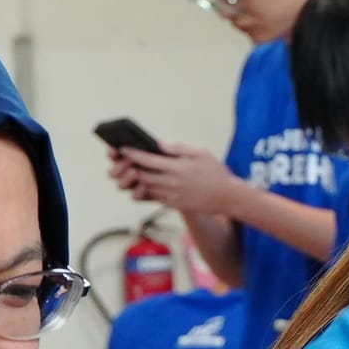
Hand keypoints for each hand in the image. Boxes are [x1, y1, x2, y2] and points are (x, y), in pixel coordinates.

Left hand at [105, 140, 238, 217]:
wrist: (227, 197)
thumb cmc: (215, 172)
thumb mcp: (201, 152)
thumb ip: (178, 147)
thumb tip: (160, 143)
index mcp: (177, 167)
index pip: (147, 159)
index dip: (132, 154)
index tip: (122, 148)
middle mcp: (172, 183)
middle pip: (142, 174)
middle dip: (129, 167)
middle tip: (121, 160)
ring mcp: (171, 195)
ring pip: (145, 187)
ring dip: (135, 179)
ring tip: (130, 170)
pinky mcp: (173, 204)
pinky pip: (153, 197)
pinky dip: (145, 189)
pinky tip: (144, 182)